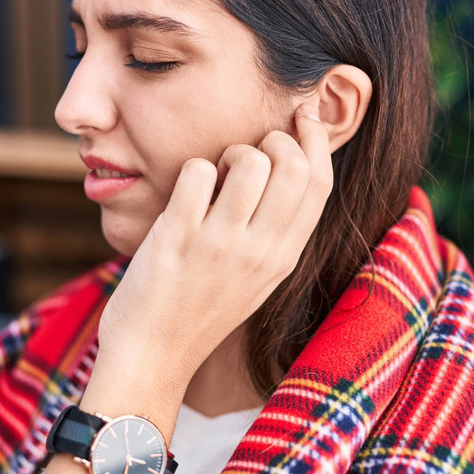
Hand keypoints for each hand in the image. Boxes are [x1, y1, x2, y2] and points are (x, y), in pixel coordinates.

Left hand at [97, 106, 332, 390]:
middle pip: (294, 165)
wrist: (152, 356)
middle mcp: (260, 251)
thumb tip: (287, 165)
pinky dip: (191, 171)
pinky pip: (197, 172)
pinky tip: (183, 194)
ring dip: (230, 152)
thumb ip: (274, 230)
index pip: (320, 183)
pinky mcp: (177, 239)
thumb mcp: (255, 276)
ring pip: (249, 160)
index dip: (316, 140)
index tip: (301, 117)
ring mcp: (219, 245)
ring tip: (213, 177)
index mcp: (283, 258)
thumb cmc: (199, 307)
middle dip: (274, 138)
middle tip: (246, 152)